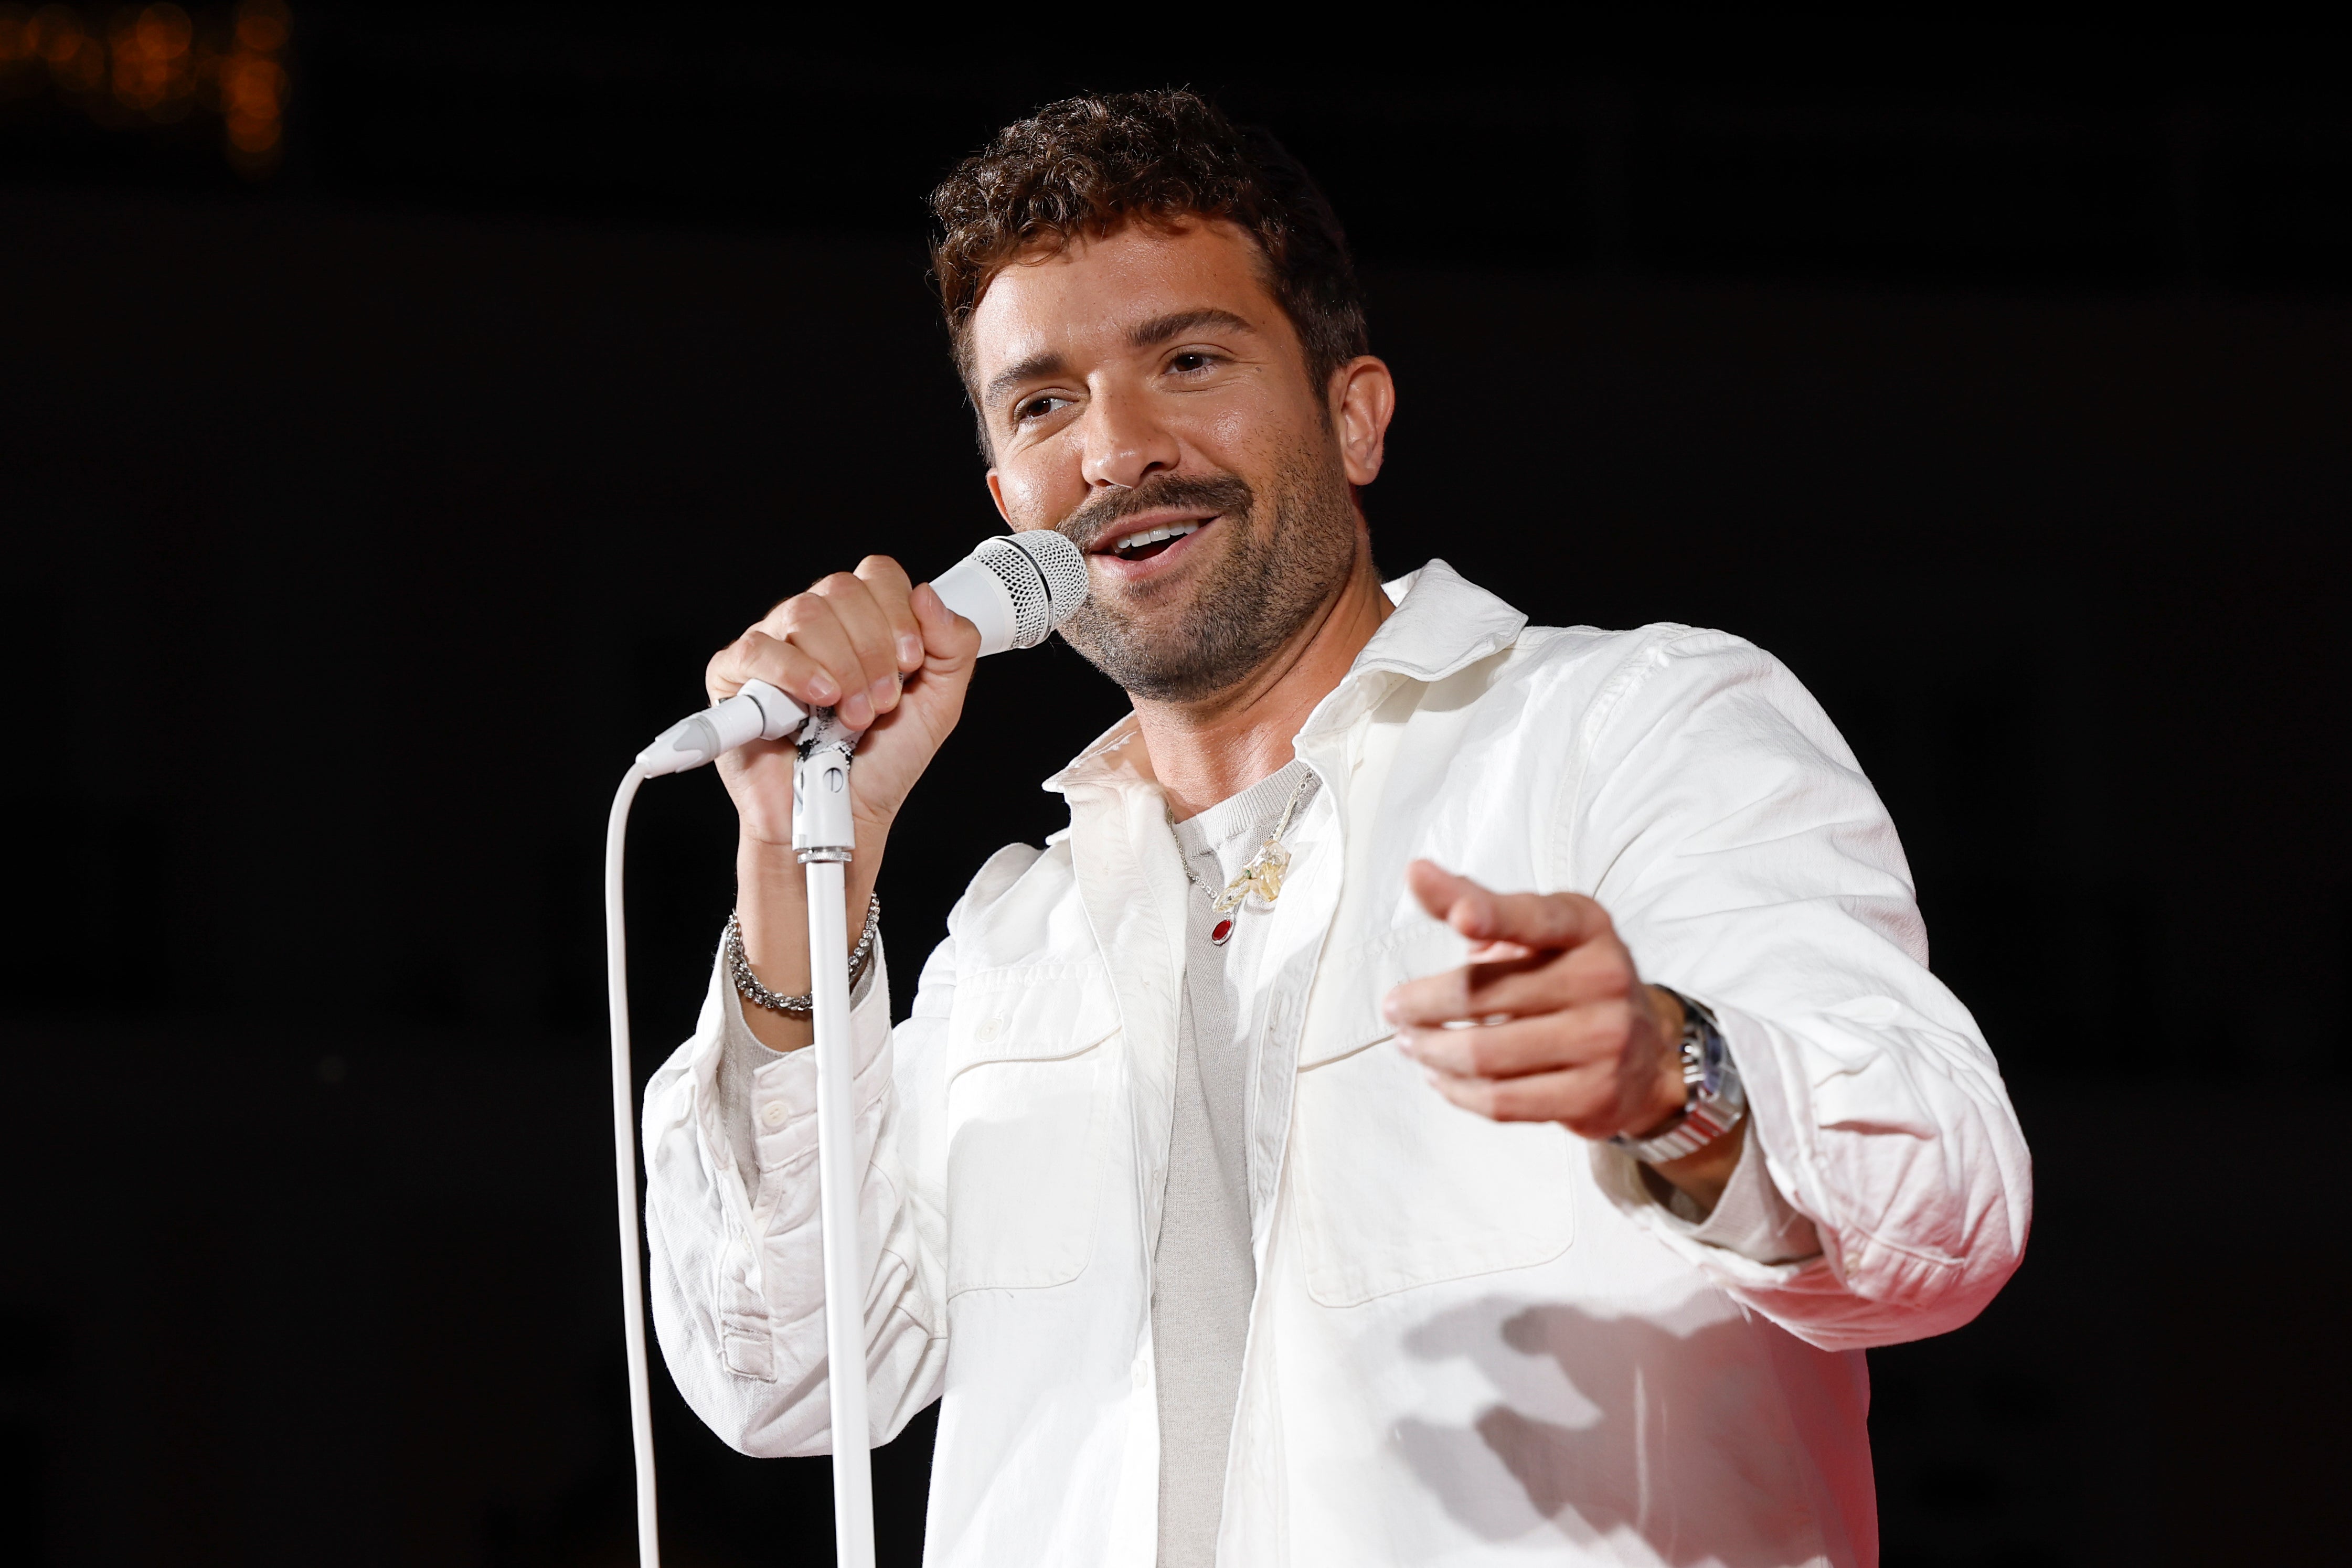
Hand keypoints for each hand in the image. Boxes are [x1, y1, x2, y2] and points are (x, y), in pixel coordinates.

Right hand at [704, 556, 981, 1052]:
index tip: (911, 662)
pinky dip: (794, 671)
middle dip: (873, 649)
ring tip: (849, 717)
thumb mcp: (938, 705)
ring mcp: (773, 648)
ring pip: (804, 613)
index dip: (898, 612)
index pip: (876, 576)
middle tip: (880, 703)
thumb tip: (930, 595)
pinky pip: (757, 647)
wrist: (845, 821)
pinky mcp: (734, 677)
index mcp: (861, 625)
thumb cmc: (881, 766)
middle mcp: (816, 628)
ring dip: (841, 668)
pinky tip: (816, 701)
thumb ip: (953, 647)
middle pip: (840, 590)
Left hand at [1383, 860, 1688, 1140]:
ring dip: (1431, 1051)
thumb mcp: (1538, 928)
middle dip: (1421, 1005)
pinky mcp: (1591, 1095)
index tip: (1459, 917)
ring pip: (1485, 1054)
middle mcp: (1602, 979)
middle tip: (1394, 1008)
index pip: (1532, 918)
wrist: (1648, 1050)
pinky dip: (1457, 1091)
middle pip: (1482, 995)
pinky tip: (1440, 1077)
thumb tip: (1416, 871)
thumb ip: (1475, 900)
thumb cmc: (1571, 976)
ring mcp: (1602, 1041)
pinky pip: (1501, 1101)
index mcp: (1585, 927)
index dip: (1492, 916)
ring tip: (1410, 1043)